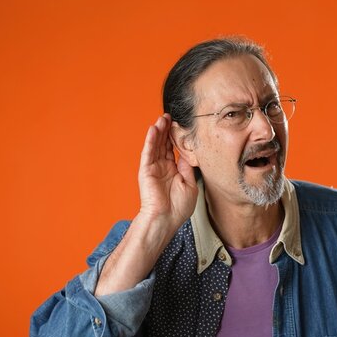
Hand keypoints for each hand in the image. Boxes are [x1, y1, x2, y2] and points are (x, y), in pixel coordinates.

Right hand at [138, 113, 197, 233]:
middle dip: (167, 130)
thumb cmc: (178, 208)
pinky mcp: (146, 171)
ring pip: (156, 145)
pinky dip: (151, 141)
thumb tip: (187, 153)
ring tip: (162, 118)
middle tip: (170, 116)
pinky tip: (154, 129)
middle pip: (164, 144)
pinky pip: (148, 152)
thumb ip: (188, 168)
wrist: (166, 220)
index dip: (176, 138)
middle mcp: (163, 168)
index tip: (180, 126)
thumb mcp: (190, 185)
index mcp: (173, 171)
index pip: (173, 150)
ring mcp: (154, 168)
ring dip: (159, 131)